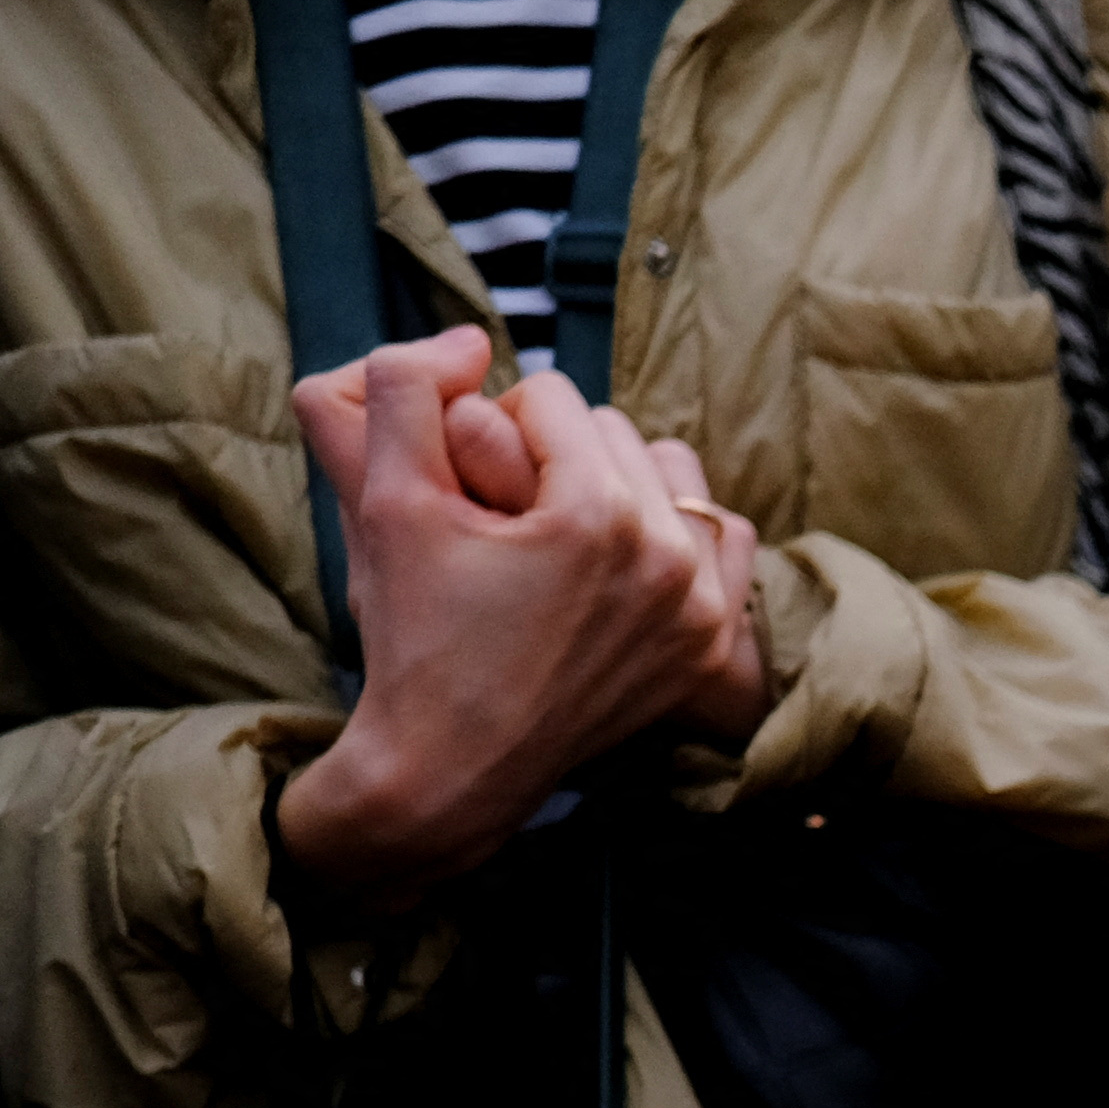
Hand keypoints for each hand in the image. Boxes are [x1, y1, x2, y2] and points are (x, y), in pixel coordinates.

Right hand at [273, 331, 767, 896]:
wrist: (450, 768)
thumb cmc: (414, 636)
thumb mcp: (385, 498)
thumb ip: (407, 386)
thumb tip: (472, 339)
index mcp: (598, 515)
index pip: (550, 395)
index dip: (491, 427)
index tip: (470, 490)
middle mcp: (670, 559)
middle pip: (614, 430)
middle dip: (554, 456)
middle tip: (508, 519)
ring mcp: (703, 609)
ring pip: (670, 475)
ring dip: (617, 484)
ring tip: (559, 536)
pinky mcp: (714, 647)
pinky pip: (723, 537)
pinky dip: (676, 534)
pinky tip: (623, 562)